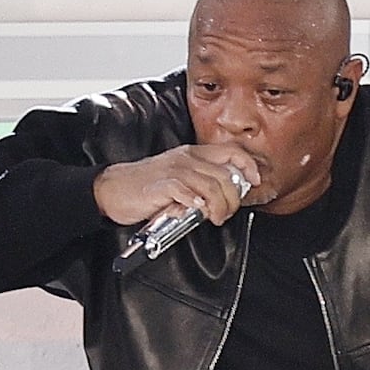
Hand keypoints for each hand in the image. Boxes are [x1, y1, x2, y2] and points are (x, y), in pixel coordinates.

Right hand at [94, 144, 260, 235]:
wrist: (114, 188)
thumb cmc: (146, 187)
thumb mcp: (179, 178)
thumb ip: (201, 183)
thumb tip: (225, 197)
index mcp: (193, 154)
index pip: (231, 151)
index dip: (248, 166)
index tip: (255, 182)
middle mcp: (187, 158)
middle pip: (226, 175)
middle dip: (234, 198)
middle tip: (226, 213)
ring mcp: (175, 170)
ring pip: (213, 186)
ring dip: (219, 206)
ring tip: (214, 218)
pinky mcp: (163, 185)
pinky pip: (189, 192)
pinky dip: (198, 204)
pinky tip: (197, 212)